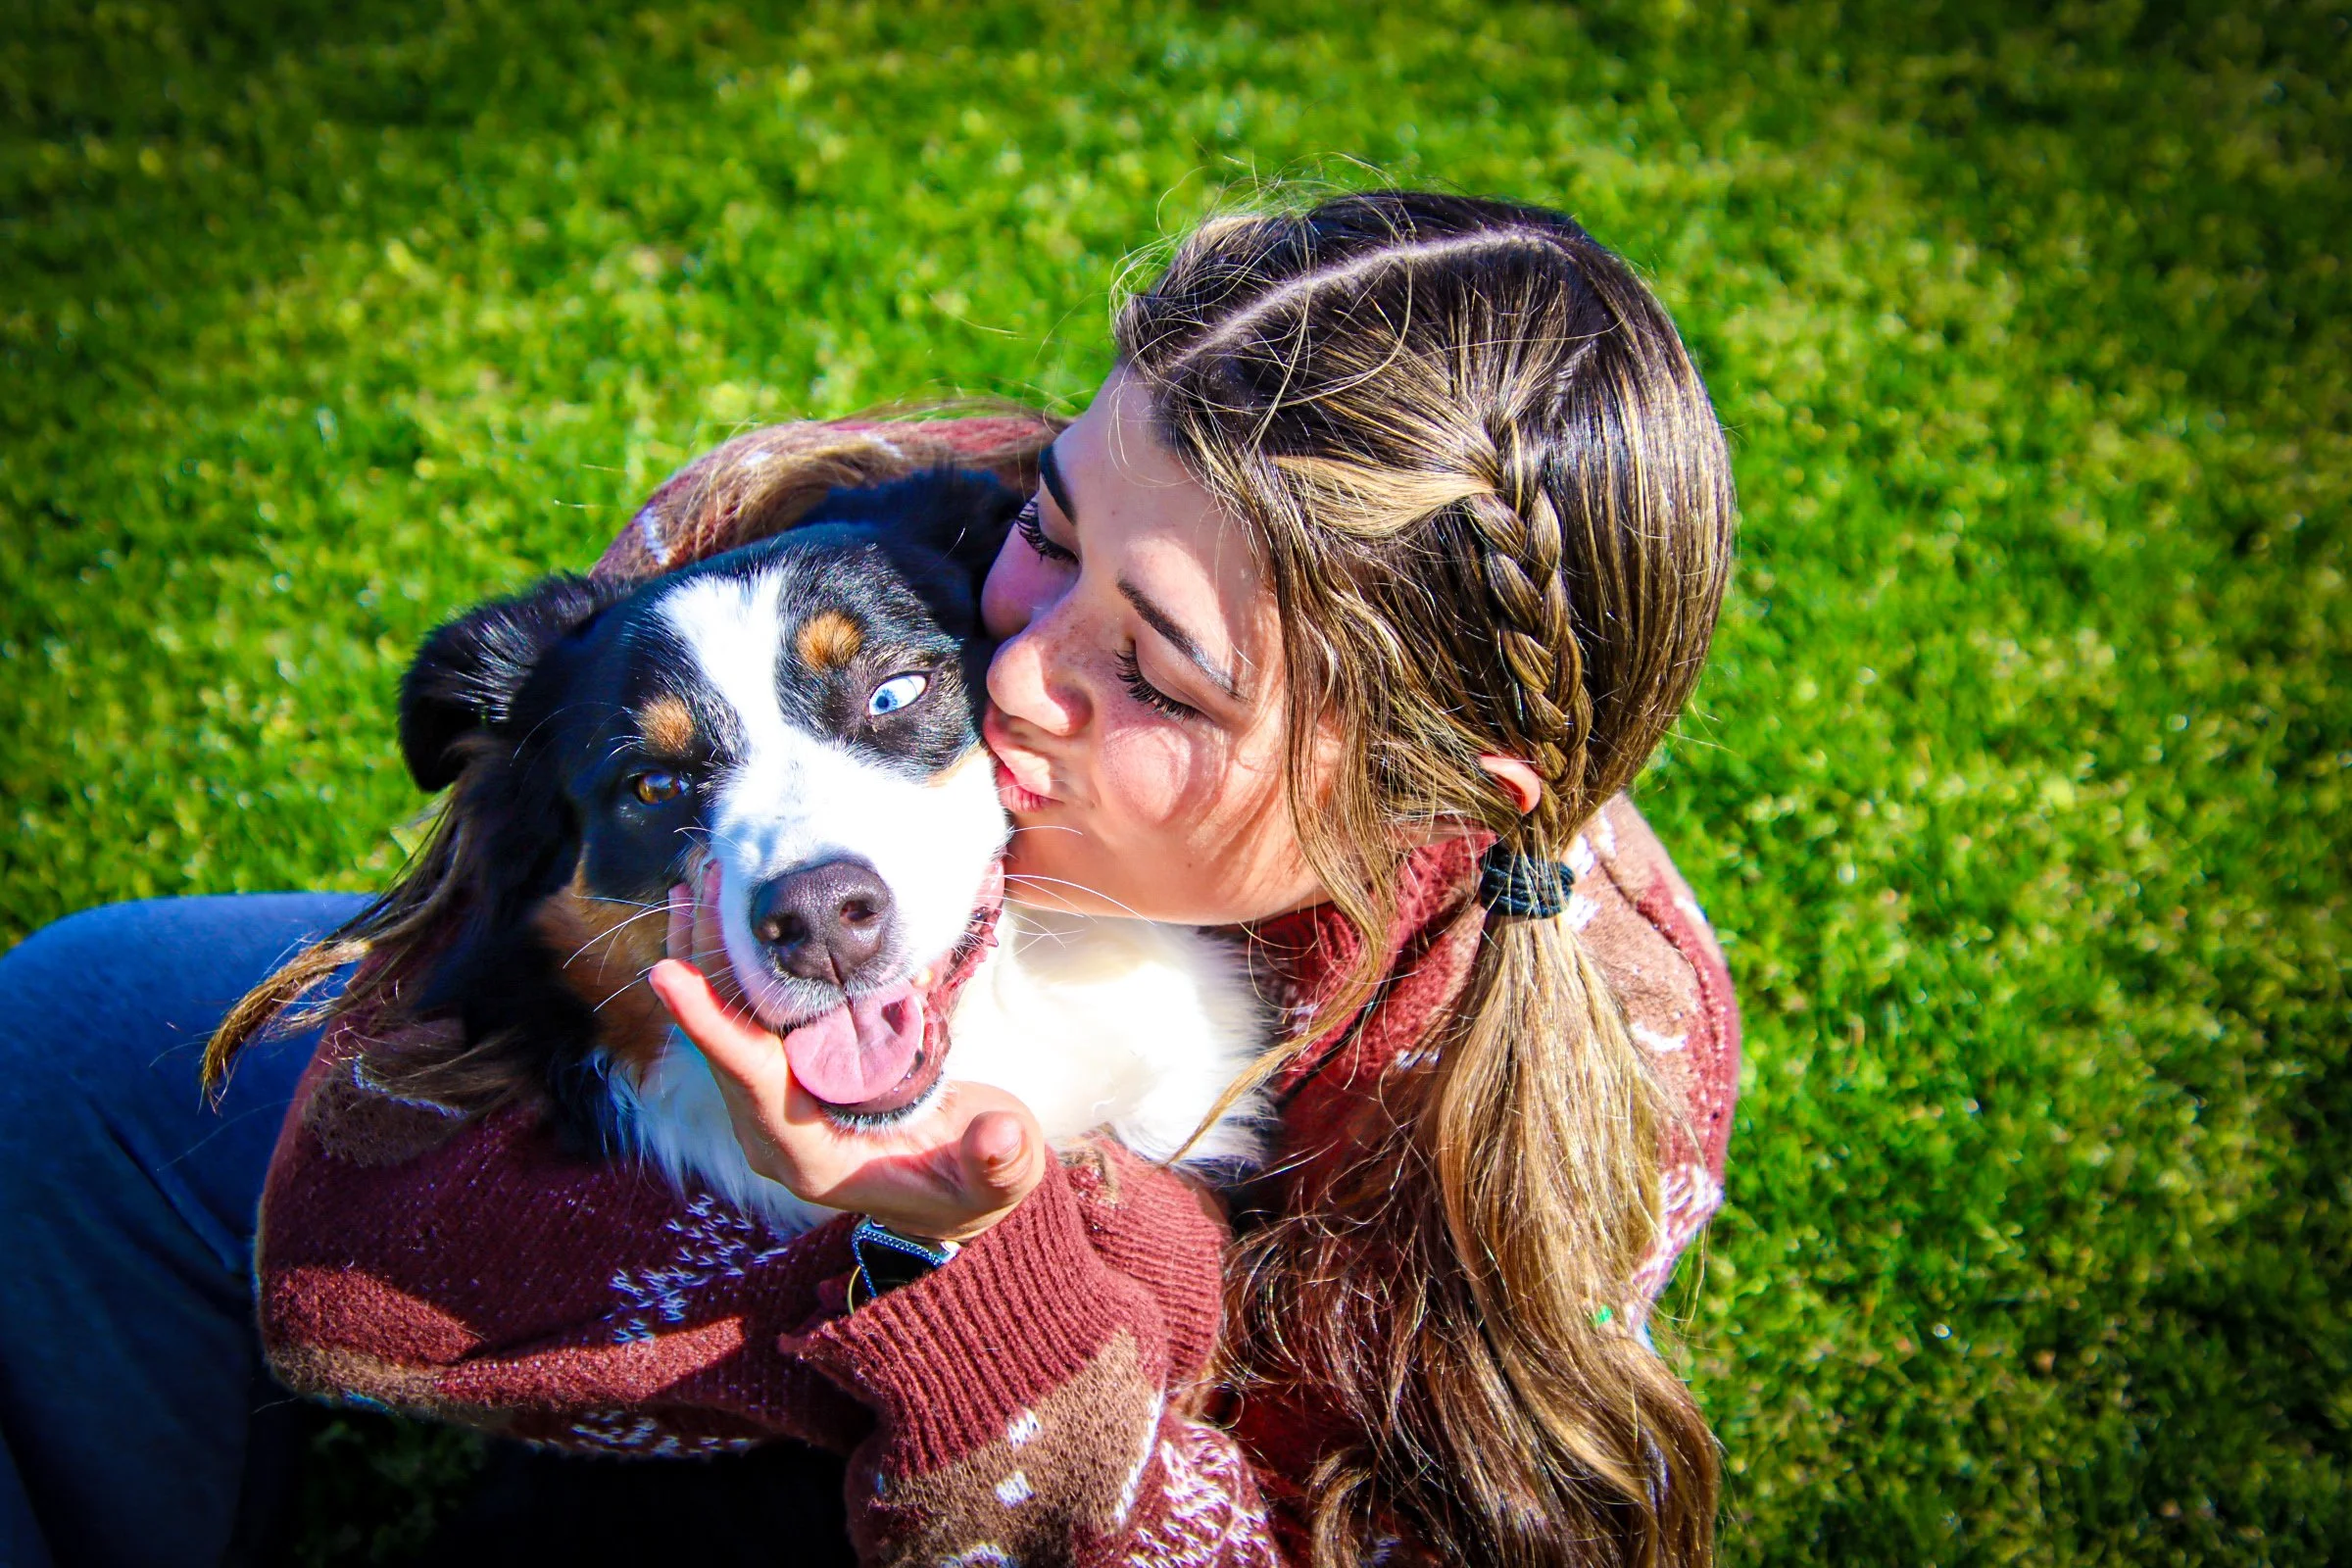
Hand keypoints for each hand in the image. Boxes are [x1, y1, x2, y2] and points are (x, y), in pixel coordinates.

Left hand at [646, 865, 1045, 1243]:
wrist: (963, 1189)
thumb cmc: (975, 1185)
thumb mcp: (998, 1177)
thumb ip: (999, 1162)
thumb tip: (1000, 1138)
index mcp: (811, 1157)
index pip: (752, 1083)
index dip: (711, 1028)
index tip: (666, 973)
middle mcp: (777, 1125)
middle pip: (724, 1036)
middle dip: (706, 961)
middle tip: (702, 880)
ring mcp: (778, 1095)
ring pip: (729, 1017)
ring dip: (713, 949)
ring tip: (703, 876)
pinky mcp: (791, 1068)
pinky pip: (749, 1010)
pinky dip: (738, 958)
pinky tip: (731, 904)